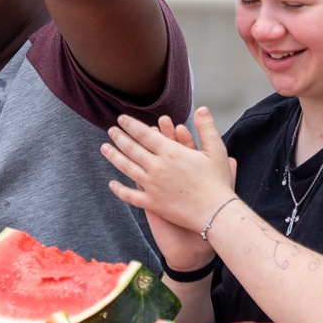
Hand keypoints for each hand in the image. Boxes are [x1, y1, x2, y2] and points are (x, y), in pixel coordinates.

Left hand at [101, 107, 233, 267]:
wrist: (217, 213)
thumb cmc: (218, 182)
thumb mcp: (216, 150)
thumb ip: (206, 128)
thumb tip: (201, 108)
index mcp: (171, 152)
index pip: (144, 134)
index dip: (130, 125)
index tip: (121, 119)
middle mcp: (157, 166)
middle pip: (131, 148)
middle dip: (119, 137)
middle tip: (110, 130)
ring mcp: (152, 185)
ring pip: (126, 167)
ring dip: (113, 156)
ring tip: (104, 148)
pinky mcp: (152, 203)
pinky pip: (131, 195)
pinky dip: (119, 189)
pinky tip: (112, 183)